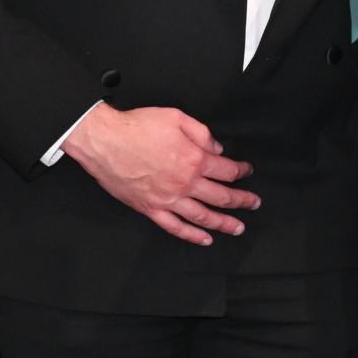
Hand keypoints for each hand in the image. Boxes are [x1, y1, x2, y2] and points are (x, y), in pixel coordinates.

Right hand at [64, 105, 256, 245]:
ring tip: (238, 227)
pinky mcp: (151, 209)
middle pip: (222, 196)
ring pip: (203, 216)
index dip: (241, 171)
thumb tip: (217, 148)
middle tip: (252, 202)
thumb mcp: (176, 117)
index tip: (246, 171)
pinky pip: (176, 227)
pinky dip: (192, 236)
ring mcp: (168, 199)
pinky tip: (205, 239)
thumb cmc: (136, 127)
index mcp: (193, 159)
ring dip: (224, 223)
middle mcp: (185, 183)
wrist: (104, 141)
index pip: (227, 170)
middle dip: (242, 200)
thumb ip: (201, 133)